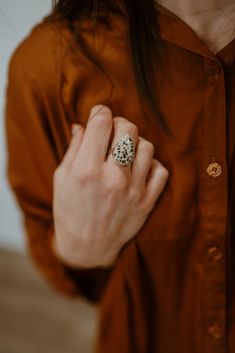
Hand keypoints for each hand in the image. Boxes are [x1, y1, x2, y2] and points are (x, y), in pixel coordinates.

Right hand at [52, 105, 168, 267]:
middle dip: (118, 123)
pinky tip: (138, 168)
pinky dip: (151, 164)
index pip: (101, 123)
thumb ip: (74, 149)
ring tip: (124, 151)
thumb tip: (83, 124)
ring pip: (147, 146)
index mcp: (87, 171)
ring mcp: (133, 191)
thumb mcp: (62, 179)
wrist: (87, 247)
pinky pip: (160, 170)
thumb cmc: (70, 211)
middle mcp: (113, 179)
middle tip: (111, 132)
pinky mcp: (147, 202)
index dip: (100, 112)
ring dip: (135, 143)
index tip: (98, 115)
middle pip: (128, 129)